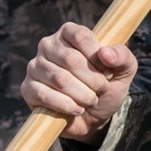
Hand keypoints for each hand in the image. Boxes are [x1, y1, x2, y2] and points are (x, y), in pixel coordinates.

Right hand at [22, 22, 136, 141]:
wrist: (91, 118)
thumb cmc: (105, 88)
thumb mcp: (123, 72)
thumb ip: (123, 57)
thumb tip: (105, 53)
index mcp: (69, 33)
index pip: (81, 36)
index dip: (97, 58)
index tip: (107, 71)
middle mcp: (48, 45)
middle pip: (71, 59)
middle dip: (92, 80)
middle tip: (101, 89)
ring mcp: (35, 66)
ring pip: (60, 79)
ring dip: (82, 95)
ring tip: (91, 100)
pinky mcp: (28, 88)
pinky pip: (45, 95)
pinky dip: (67, 106)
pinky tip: (77, 109)